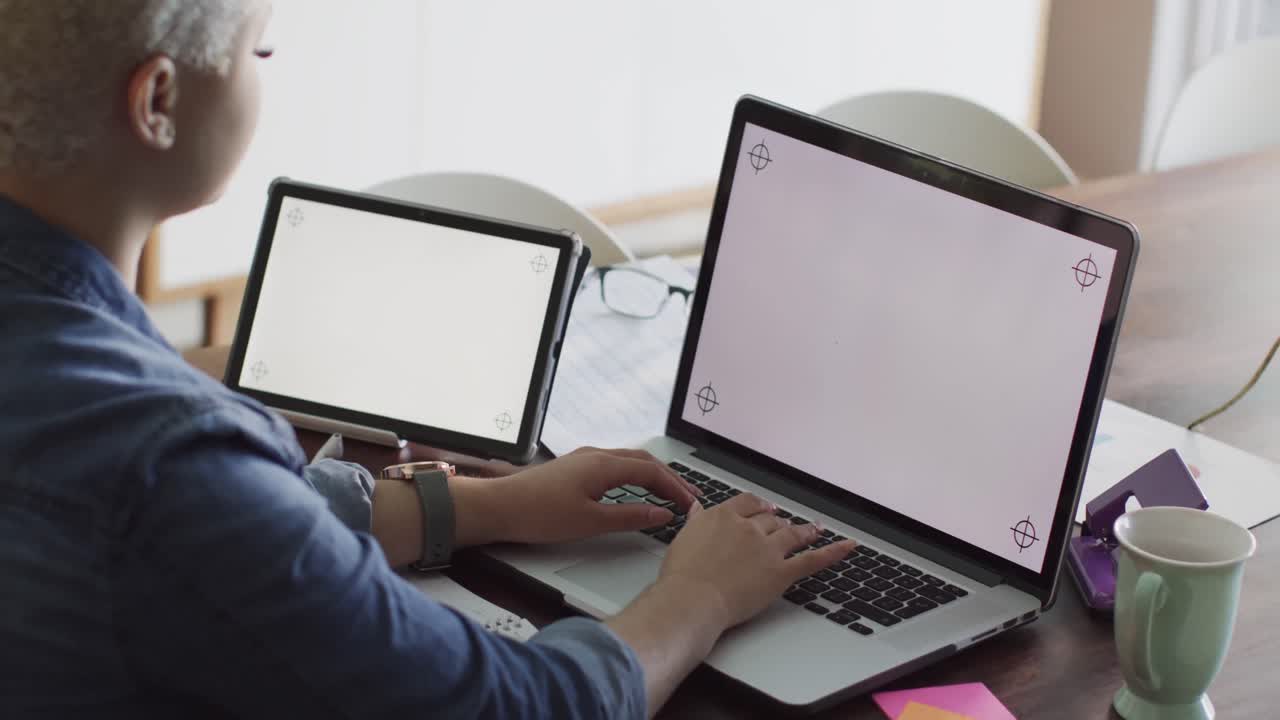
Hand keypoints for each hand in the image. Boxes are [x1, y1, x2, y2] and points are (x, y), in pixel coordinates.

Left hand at [452, 447, 700, 545]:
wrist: (499, 507)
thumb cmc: (538, 514)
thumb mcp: (590, 522)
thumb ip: (630, 516)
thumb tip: (661, 514)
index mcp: (604, 465)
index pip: (652, 472)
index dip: (676, 488)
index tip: (692, 504)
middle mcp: (596, 455)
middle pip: (644, 462)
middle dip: (670, 478)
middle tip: (688, 497)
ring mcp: (584, 459)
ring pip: (629, 461)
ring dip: (652, 475)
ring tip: (668, 493)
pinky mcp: (574, 467)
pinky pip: (614, 465)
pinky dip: (633, 476)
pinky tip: (633, 489)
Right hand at [657, 493, 856, 629]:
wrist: (693, 598)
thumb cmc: (683, 575)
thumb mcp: (683, 538)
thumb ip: (696, 521)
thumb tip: (698, 508)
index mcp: (724, 516)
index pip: (748, 503)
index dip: (759, 505)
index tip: (764, 507)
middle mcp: (748, 528)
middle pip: (770, 519)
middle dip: (779, 521)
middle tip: (785, 524)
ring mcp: (767, 549)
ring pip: (792, 533)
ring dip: (804, 530)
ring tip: (813, 529)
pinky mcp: (781, 571)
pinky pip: (812, 559)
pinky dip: (833, 551)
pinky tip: (848, 545)